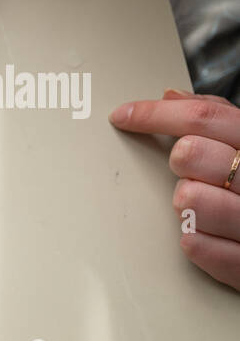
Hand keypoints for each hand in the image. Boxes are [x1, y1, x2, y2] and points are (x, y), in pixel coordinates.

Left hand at [111, 89, 239, 290]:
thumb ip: (217, 119)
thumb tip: (170, 95)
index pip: (206, 116)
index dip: (156, 114)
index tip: (123, 115)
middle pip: (191, 153)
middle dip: (179, 160)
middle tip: (190, 169)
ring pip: (189, 199)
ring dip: (184, 202)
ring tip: (202, 205)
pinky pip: (196, 246)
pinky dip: (192, 241)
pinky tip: (199, 235)